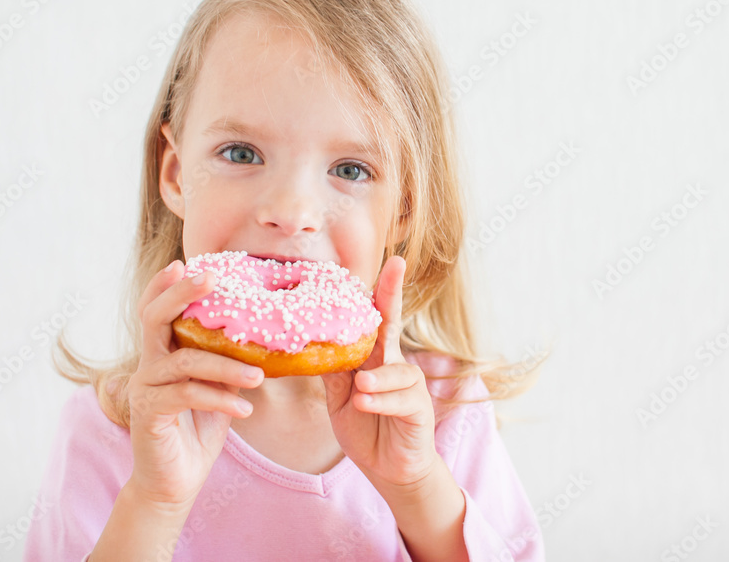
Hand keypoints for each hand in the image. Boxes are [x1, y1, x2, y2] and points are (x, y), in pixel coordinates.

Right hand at [125, 260, 264, 508]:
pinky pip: (186, 394)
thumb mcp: (219, 388)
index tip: (185, 263)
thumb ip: (227, 361)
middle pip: (155, 318)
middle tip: (211, 280)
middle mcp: (149, 364)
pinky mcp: (148, 412)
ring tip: (260, 376)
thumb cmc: (198, 429)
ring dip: (227, 366)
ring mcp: (145, 387)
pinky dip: (219, 399)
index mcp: (163, 353)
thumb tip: (263, 337)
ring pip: (185, 360)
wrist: (175, 481)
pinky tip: (244, 411)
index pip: (156, 310)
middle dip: (182, 294)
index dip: (166, 286)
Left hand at [322, 256, 438, 488]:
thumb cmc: (366, 427)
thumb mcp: (339, 397)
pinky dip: (380, 400)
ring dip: (375, 379)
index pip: (375, 318)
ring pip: (395, 368)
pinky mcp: (419, 408)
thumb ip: (333, 371)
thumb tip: (309, 343)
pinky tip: (365, 402)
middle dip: (394, 291)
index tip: (387, 259)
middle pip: (393, 322)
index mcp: (374, 357)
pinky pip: (402, 397)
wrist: (389, 469)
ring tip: (359, 390)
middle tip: (395, 265)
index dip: (380, 289)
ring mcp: (410, 385)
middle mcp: (393, 363)